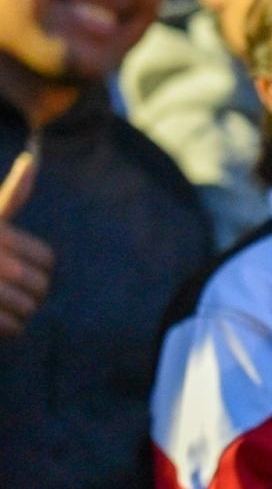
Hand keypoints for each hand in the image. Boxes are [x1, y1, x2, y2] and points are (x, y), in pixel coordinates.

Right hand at [0, 149, 52, 337]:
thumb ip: (12, 195)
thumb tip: (33, 159)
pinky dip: (8, 329)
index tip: (22, 272)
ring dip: (18, 313)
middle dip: (30, 294)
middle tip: (8, 292)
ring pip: (28, 309)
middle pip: (40, 286)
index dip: (40, 270)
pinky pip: (12, 327)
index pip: (46, 260)